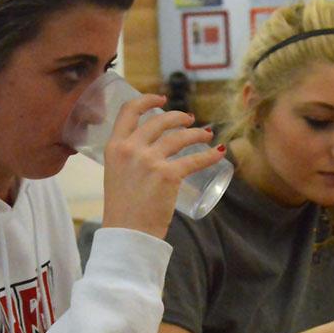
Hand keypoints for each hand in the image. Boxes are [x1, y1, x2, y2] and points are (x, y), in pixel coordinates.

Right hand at [101, 93, 225, 237]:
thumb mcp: (116, 176)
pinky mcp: (168, 175)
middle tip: (189, 120)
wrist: (127, 234)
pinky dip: (210, 155)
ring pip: (180, 137)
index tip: (161, 98)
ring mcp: (150, 161)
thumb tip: (146, 154)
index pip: (128, 111)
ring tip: (206, 134)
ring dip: (197, 133)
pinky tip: (219, 152)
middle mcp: (131, 149)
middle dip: (178, 117)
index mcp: (114, 148)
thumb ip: (127, 161)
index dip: (147, 100)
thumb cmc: (122, 210)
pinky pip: (195, 160)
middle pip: (159, 121)